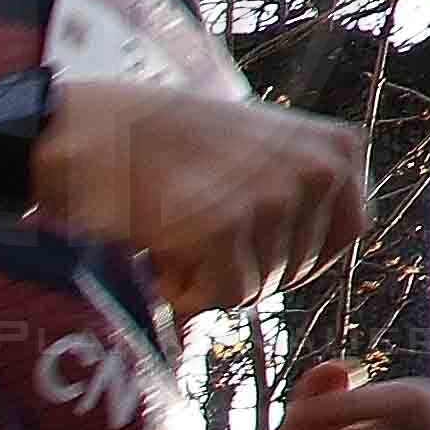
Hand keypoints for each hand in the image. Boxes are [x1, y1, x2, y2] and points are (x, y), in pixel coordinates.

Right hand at [30, 78, 371, 316]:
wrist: (85, 132)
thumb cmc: (159, 144)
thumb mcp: (255, 149)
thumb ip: (294, 186)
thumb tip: (309, 256)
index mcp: (337, 148)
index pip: (344, 236)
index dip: (288, 253)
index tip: (241, 240)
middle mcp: (319, 170)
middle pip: (298, 269)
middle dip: (242, 265)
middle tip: (190, 224)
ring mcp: (274, 199)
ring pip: (258, 287)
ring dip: (206, 274)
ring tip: (170, 226)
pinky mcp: (225, 229)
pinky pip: (221, 296)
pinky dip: (183, 289)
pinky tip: (158, 250)